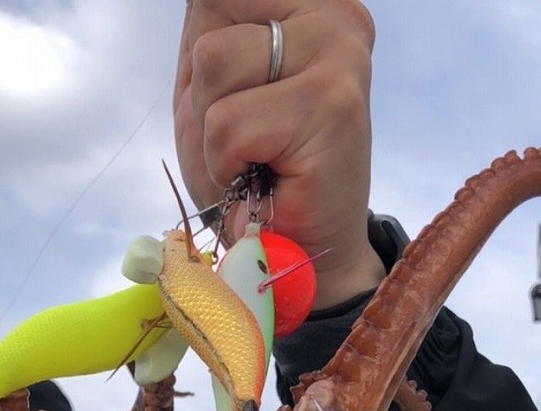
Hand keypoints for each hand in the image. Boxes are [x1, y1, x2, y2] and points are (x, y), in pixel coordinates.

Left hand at [174, 0, 385, 308]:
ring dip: (216, 129)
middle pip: (209, 13)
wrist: (295, 257)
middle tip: (248, 137)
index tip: (241, 99)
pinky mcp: (332, 102)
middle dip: (205, 91)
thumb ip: (211, 28)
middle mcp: (334, 13)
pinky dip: (227, 162)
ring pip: (214, 63)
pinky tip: (265, 177)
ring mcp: (339, 51)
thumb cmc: (252, 175)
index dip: (201, 51)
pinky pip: (228, 121)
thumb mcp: (214, 85)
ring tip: (255, 156)